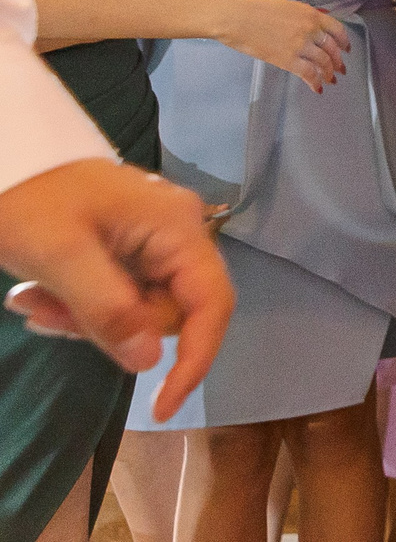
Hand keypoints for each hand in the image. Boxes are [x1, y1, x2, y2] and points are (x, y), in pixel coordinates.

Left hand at [0, 158, 234, 420]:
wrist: (5, 153)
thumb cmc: (31, 198)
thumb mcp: (61, 256)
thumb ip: (109, 310)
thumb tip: (149, 364)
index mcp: (177, 226)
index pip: (211, 303)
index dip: (195, 359)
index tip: (161, 406)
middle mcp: (178, 230)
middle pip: (169, 309)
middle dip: (108, 327)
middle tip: (40, 317)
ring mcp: (155, 236)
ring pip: (140, 305)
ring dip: (84, 317)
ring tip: (27, 302)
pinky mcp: (131, 243)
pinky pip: (122, 291)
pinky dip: (81, 303)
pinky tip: (38, 293)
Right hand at [217, 0, 351, 93]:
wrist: (236, 18)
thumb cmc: (256, 9)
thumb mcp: (288, 5)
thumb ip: (306, 13)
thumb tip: (319, 17)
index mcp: (311, 15)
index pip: (337, 30)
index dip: (344, 42)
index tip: (346, 48)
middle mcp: (310, 30)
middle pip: (332, 49)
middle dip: (338, 61)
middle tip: (340, 69)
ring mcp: (300, 45)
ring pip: (322, 63)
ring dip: (328, 73)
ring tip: (330, 79)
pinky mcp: (287, 60)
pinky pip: (308, 74)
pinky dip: (315, 82)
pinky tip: (317, 87)